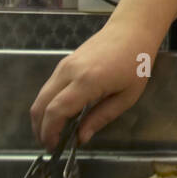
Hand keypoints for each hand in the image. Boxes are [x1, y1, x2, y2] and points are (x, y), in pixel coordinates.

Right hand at [29, 16, 161, 148]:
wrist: (132, 29)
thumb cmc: (136, 62)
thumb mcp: (127, 96)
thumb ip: (102, 117)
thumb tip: (81, 138)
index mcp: (87, 81)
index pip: (56, 111)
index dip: (50, 132)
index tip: (54, 147)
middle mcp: (69, 72)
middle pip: (41, 104)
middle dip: (40, 128)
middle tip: (50, 144)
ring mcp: (64, 65)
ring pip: (41, 95)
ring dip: (41, 116)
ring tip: (54, 133)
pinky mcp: (64, 62)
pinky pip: (48, 87)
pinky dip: (47, 104)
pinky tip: (60, 114)